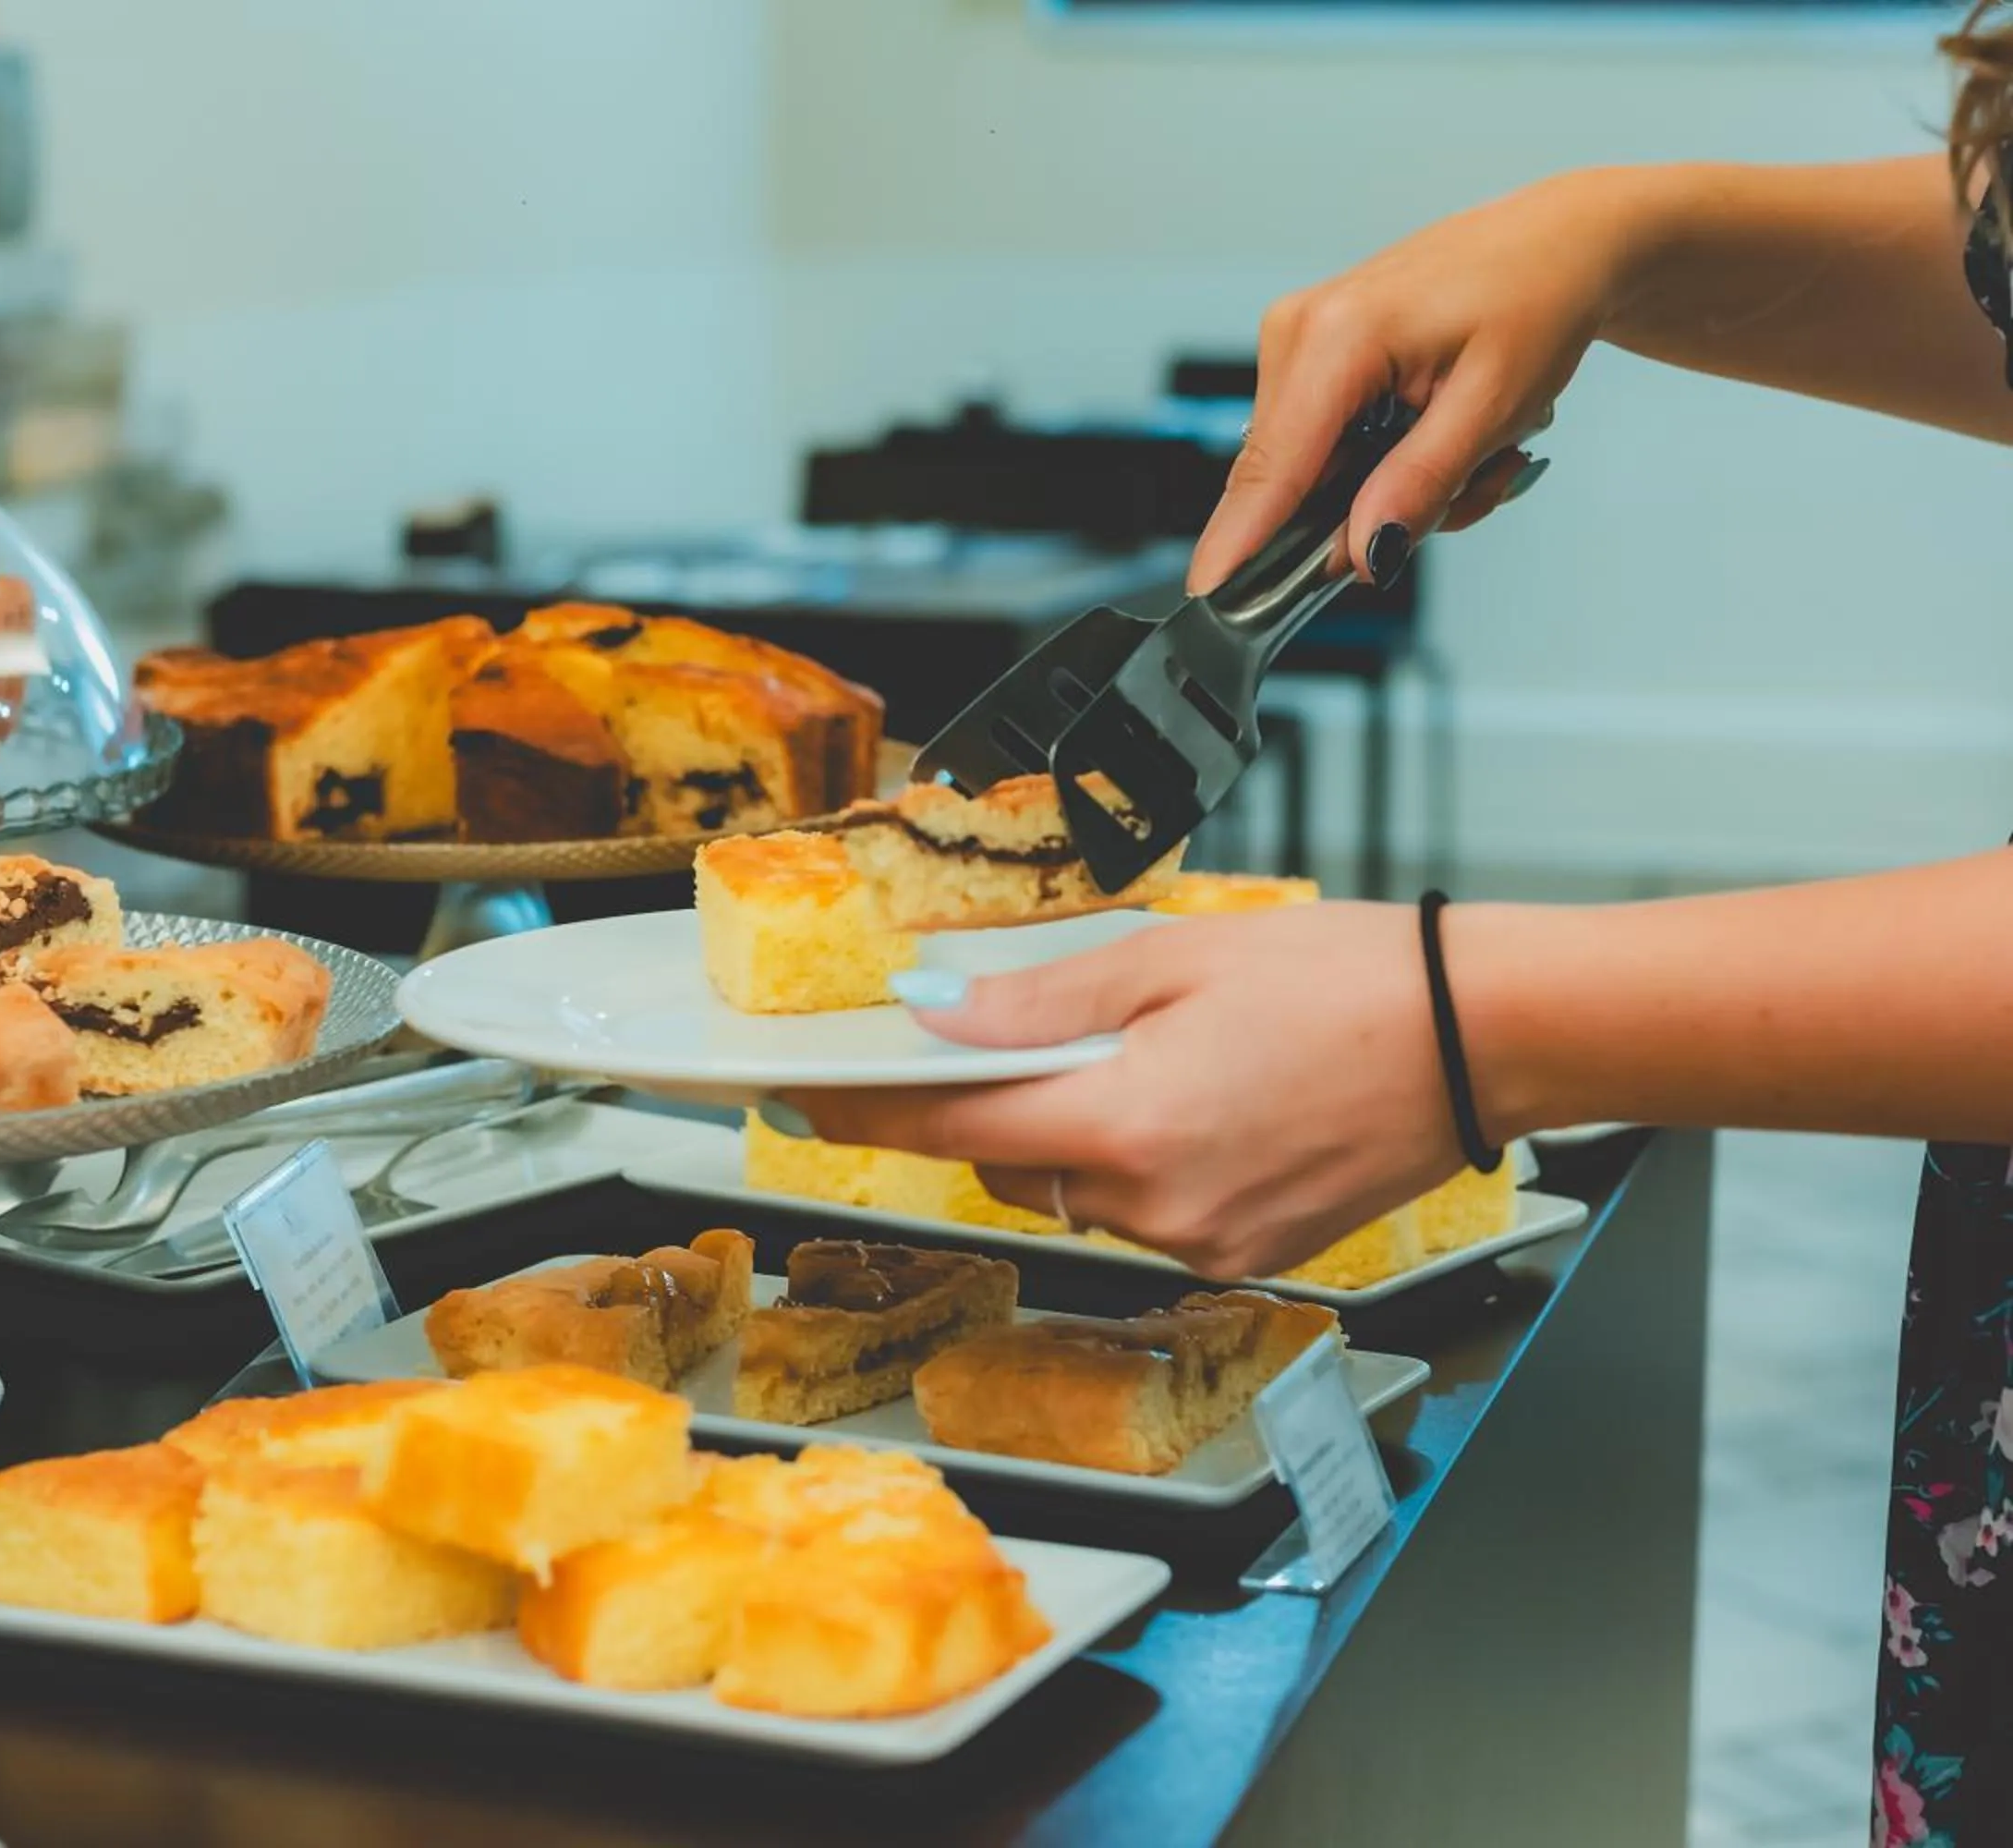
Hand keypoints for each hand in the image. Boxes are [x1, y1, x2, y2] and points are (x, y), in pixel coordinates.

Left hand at [782, 905, 1463, 1280]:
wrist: (1483, 1036)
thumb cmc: (1349, 980)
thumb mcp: (1170, 958)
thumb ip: (1038, 1003)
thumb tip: (934, 1016)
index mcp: (1125, 1125)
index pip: (948, 1132)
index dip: (863, 1112)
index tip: (798, 1098)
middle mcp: (1156, 1206)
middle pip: (1014, 1166)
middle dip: (1009, 1105)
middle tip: (1042, 1034)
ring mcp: (1204, 1244)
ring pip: (1080, 1192)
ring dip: (1083, 1134)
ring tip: (1164, 1057)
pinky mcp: (1247, 1256)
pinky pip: (1149, 1213)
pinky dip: (1148, 1163)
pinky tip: (1211, 1102)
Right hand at [1190, 169, 1649, 593]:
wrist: (1559, 243)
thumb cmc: (1538, 298)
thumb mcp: (1495, 404)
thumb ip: (1419, 484)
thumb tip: (1363, 551)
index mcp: (1338, 336)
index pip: (1273, 467)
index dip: (1240, 542)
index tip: (1211, 597)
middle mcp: (1299, 331)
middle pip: (1292, 480)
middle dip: (1374, 509)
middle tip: (1469, 483)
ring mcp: (1297, 339)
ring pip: (1313, 472)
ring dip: (1390, 486)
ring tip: (1471, 449)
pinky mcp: (1309, 352)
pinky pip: (1323, 446)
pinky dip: (1383, 460)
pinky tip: (1437, 432)